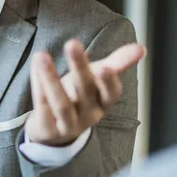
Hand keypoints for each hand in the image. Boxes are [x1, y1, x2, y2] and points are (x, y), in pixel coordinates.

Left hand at [26, 40, 144, 146]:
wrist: (53, 132)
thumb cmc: (77, 98)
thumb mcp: (96, 80)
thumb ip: (117, 63)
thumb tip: (141, 48)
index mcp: (103, 102)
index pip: (112, 93)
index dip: (109, 81)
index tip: (105, 66)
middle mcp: (88, 115)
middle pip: (85, 91)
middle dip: (80, 67)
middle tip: (72, 43)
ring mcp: (68, 125)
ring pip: (61, 103)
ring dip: (50, 78)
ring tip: (41, 56)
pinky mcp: (48, 130)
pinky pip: (42, 108)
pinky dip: (38, 87)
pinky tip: (35, 68)